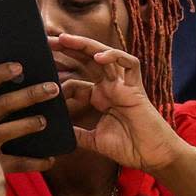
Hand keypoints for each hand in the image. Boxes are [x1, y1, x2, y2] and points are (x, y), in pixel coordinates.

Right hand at [0, 63, 60, 172]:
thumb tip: (20, 79)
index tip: (19, 66)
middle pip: (2, 104)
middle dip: (30, 94)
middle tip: (53, 88)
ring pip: (7, 130)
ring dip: (29, 124)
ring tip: (45, 121)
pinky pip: (17, 163)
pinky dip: (35, 162)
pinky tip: (50, 159)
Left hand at [53, 34, 183, 173]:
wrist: (152, 156)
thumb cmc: (128, 147)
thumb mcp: (94, 140)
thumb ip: (77, 134)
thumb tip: (57, 132)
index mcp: (100, 98)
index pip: (77, 81)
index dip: (60, 79)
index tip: (42, 80)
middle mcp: (110, 87)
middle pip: (88, 60)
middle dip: (69, 49)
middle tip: (48, 41)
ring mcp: (123, 86)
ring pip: (105, 55)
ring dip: (85, 45)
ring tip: (65, 38)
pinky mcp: (136, 88)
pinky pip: (130, 64)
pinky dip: (115, 57)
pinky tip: (98, 56)